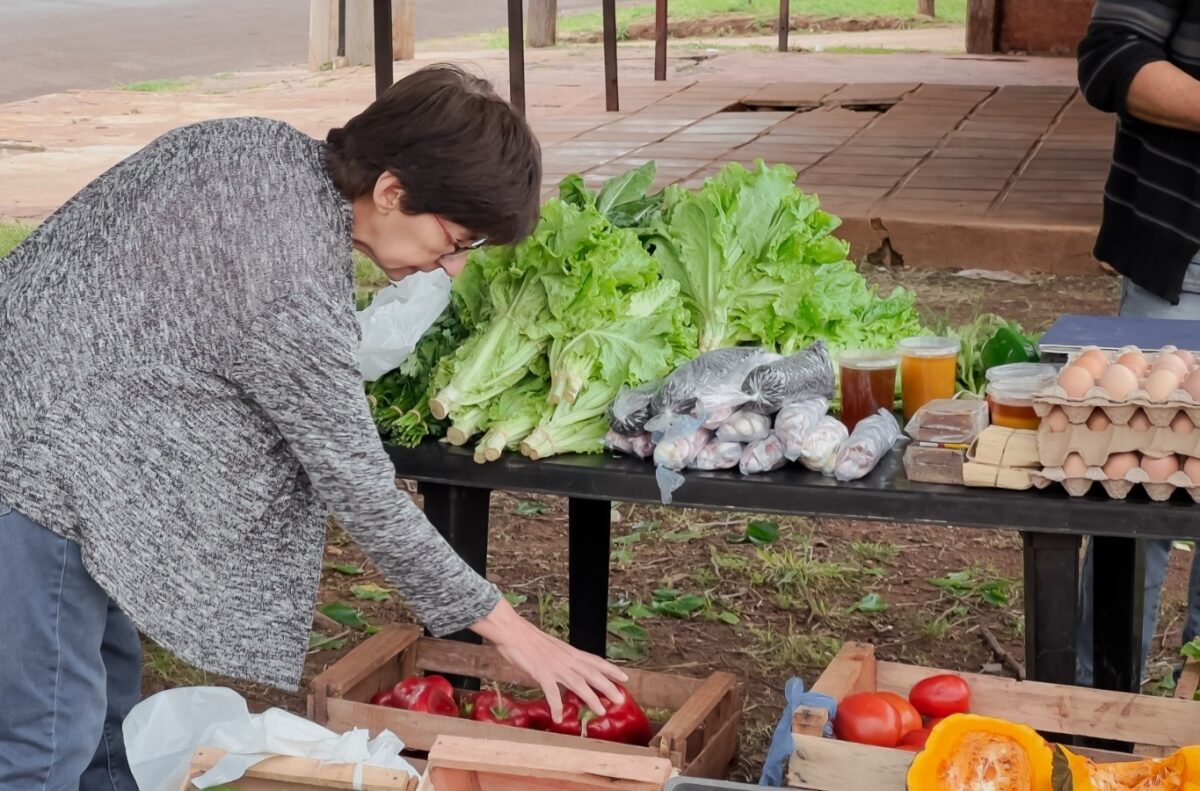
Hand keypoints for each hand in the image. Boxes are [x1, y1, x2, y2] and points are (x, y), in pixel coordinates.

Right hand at [470, 597, 628, 723]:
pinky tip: (559, 718)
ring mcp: (555, 666)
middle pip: (592, 673)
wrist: (513, 631)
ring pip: (578, 683)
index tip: (625, 677)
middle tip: (621, 700)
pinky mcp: (541, 672)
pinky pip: (551, 692)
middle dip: (608, 686)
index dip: (611, 669)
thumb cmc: (529, 640)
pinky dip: (556, 705)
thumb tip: (567, 671)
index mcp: (569, 652)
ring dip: (591, 697)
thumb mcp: (551, 649)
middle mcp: (566, 659)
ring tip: (601, 710)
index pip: (595, 660)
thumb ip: (561, 660)